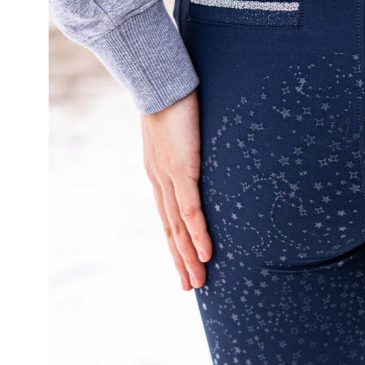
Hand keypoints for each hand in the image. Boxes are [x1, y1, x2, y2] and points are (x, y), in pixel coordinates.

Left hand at [140, 89, 211, 290]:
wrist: (161, 78)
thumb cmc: (175, 97)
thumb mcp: (182, 127)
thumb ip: (190, 145)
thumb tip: (204, 148)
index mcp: (159, 173)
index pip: (168, 216)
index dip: (176, 243)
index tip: (184, 265)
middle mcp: (160, 180)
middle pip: (170, 229)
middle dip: (180, 260)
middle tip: (191, 286)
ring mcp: (168, 177)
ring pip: (178, 227)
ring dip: (189, 256)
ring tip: (198, 280)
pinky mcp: (181, 169)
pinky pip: (190, 209)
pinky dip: (197, 233)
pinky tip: (205, 253)